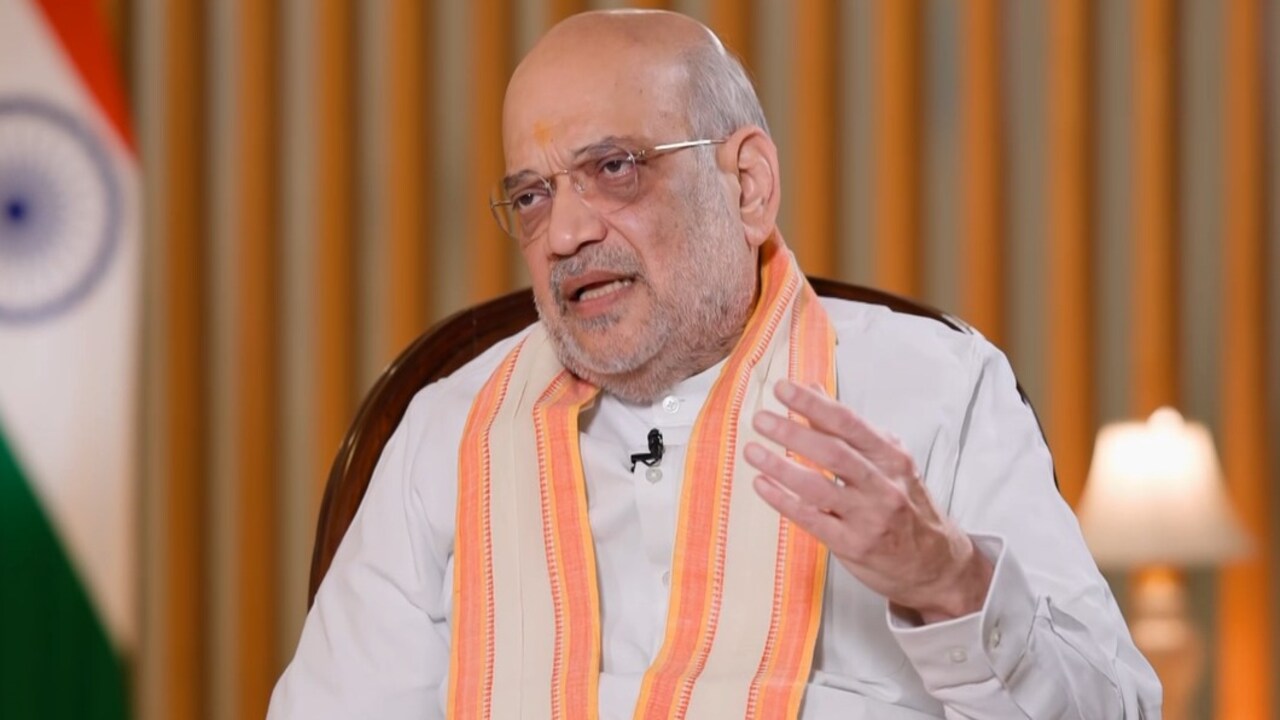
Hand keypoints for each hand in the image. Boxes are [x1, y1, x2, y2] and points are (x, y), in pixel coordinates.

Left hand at [743, 380, 992, 623]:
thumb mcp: (888, 462)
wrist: (936, 565)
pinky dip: (783, 501)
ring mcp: (869, 518)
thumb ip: (848, 428)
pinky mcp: (853, 545)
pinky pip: (812, 520)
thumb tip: (812, 388)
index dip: (814, 404)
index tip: (783, 388)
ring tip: (752, 450)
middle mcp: (884, 485)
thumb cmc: (907, 507)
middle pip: (833, 452)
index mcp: (892, 458)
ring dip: (781, 467)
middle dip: (793, 433)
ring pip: (818, 487)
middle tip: (761, 419)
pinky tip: (761, 485)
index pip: (849, 423)